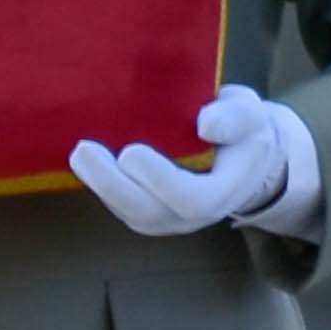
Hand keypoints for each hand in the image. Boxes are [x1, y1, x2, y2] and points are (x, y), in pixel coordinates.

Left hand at [70, 88, 322, 240]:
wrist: (240, 155)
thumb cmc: (243, 131)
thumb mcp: (251, 114)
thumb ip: (234, 117)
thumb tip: (206, 124)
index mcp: (222, 192)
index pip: (190, 199)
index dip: (159, 179)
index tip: (132, 151)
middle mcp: (191, 214)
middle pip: (147, 212)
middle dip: (111, 185)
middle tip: (83, 151)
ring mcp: (165, 216)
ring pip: (128, 211)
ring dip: (100, 185)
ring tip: (79, 154)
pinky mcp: (144, 209)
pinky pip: (119, 204)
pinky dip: (100, 183)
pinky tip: (86, 158)